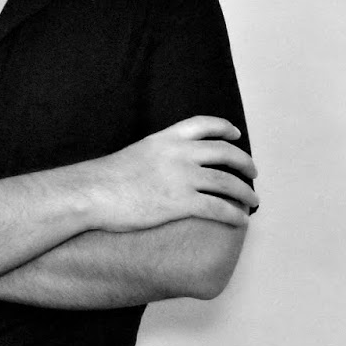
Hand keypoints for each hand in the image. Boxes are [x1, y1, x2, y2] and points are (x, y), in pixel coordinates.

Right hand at [85, 115, 257, 230]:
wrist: (92, 193)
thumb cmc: (106, 179)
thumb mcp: (136, 152)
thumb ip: (158, 154)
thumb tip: (166, 165)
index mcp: (167, 139)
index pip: (204, 124)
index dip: (225, 128)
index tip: (236, 135)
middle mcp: (179, 154)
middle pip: (225, 153)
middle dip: (244, 163)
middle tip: (252, 173)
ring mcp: (182, 178)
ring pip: (227, 182)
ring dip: (245, 192)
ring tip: (253, 200)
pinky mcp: (180, 203)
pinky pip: (218, 208)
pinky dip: (234, 215)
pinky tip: (240, 220)